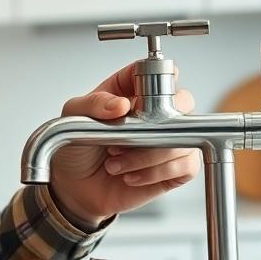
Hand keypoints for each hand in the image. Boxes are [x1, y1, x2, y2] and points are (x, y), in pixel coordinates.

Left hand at [48, 64, 200, 226]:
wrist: (74, 188)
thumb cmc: (76, 147)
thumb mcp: (74, 117)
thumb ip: (94, 103)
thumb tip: (120, 104)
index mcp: (131, 90)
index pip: (157, 71)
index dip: (157, 79)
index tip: (141, 96)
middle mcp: (153, 112)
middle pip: (183, 100)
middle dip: (156, 121)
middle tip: (128, 135)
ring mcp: (166, 139)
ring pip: (184, 136)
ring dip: (148, 154)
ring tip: (117, 161)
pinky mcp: (173, 168)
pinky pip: (186, 164)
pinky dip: (156, 172)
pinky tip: (132, 175)